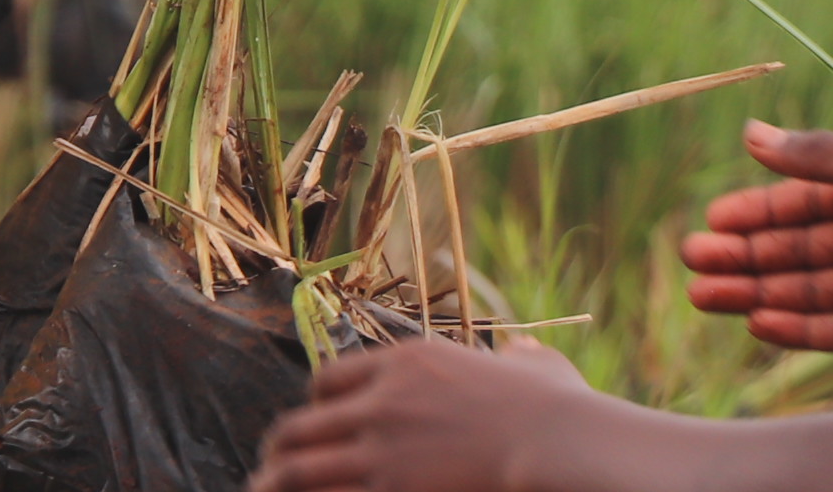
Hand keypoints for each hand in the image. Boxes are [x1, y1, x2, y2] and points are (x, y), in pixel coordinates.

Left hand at [253, 335, 597, 491]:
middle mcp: (380, 401)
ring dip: (277, 483)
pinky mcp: (390, 489)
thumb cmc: (558, 409)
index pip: (330, 380)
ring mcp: (381, 448)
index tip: (318, 423)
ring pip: (298, 469)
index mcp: (406, 362)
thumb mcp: (534, 368)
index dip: (317, 405)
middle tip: (274, 466)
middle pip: (301, 424)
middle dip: (283, 448)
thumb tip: (523, 354)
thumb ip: (519, 359)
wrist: (555, 439)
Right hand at [680, 120, 832, 353]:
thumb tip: (750, 135)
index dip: (755, 212)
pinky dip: (796, 327)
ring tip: (704, 296)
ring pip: (805, 291)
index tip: (712, 219)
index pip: (799, 203)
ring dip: (755, 291)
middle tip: (692, 261)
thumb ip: (811, 154)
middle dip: (743, 254)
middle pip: (795, 249)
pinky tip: (757, 323)